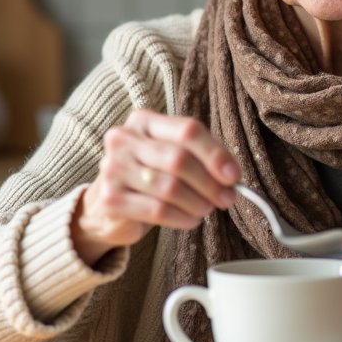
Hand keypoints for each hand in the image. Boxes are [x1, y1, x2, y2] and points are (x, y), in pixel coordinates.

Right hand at [71, 110, 240, 265]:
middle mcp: (124, 139)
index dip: (215, 154)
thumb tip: (231, 175)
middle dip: (210, 183)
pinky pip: (158, 211)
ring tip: (206, 209)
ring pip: (170, 188)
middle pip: (179, 159)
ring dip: (198, 203)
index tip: (233, 175)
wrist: (108, 206)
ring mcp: (113, 168)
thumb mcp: (172, 156)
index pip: (187, 130)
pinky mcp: (111, 199)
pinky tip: (190, 220)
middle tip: (226, 198)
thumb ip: (201, 157)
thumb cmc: (149, 176)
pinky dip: (182, 218)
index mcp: (143, 121)